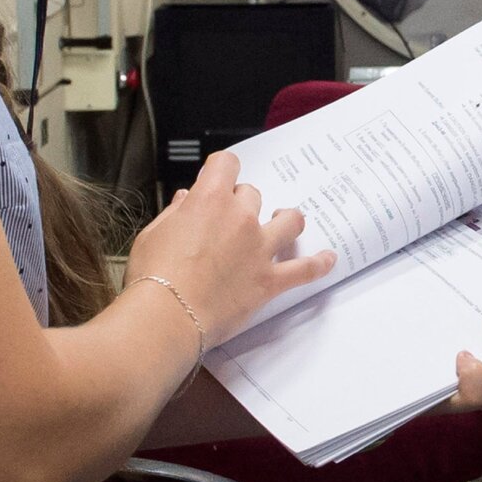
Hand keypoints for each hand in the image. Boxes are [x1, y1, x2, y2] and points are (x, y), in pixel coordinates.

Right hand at [125, 151, 335, 345]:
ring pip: (290, 220)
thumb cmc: (153, 278)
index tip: (219, 178)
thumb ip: (175, 214)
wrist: (166, 317)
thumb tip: (185, 201)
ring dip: (287, 219)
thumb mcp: (153, 234)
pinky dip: (319, 264)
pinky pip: (305, 270)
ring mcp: (260, 249)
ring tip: (282, 222)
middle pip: (253, 194)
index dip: (222, 170)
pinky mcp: (269, 281)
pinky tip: (328, 259)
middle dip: (242, 202)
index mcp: (210, 200)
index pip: (227, 164)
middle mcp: (241, 218)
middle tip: (231, 220)